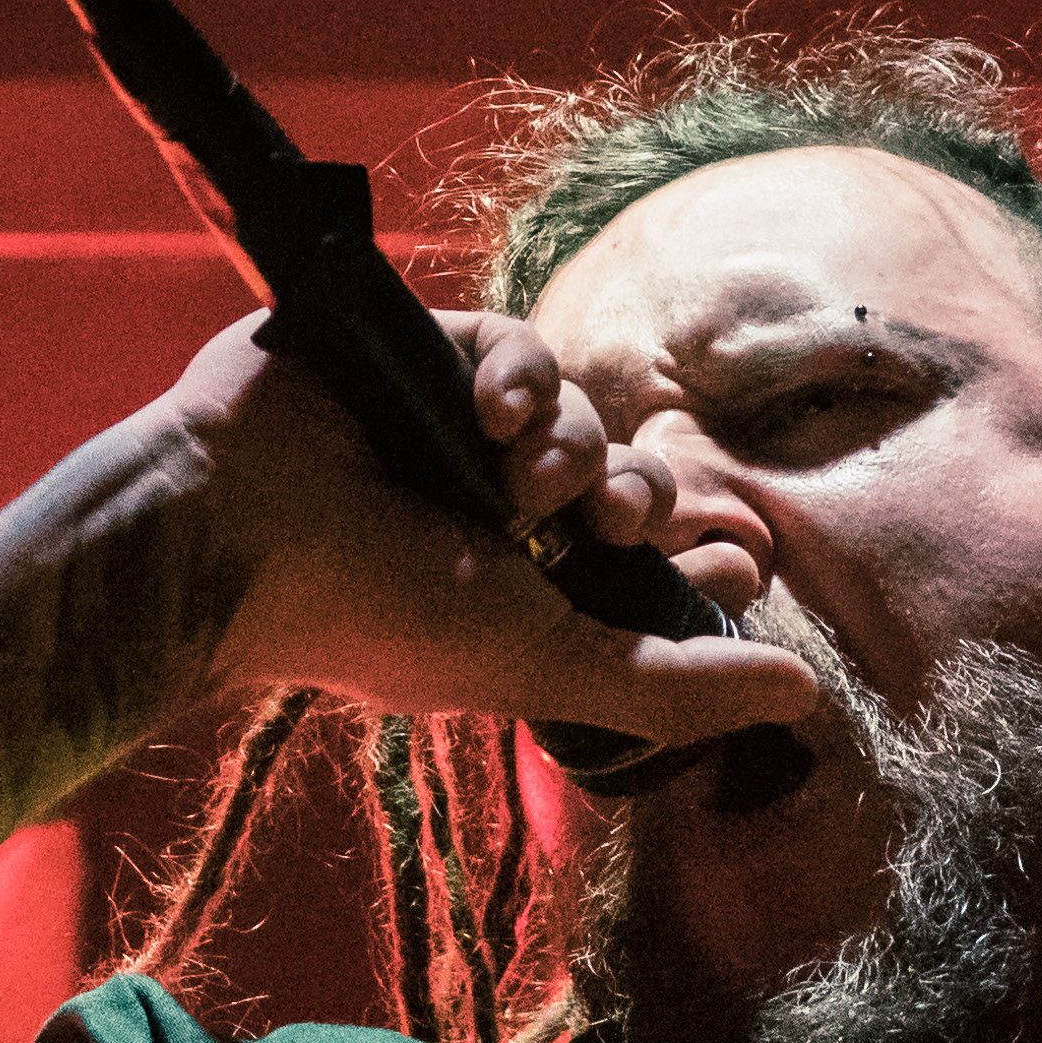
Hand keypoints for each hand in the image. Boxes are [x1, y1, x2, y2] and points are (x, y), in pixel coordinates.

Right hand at [167, 308, 820, 747]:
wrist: (235, 531)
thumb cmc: (374, 614)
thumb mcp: (542, 663)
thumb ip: (672, 686)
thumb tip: (806, 699)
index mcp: (529, 593)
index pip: (654, 566)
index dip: (703, 557)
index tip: (734, 559)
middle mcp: (500, 514)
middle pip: (632, 481)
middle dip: (644, 498)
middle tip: (616, 520)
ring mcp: (460, 433)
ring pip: (584, 413)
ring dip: (574, 442)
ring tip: (520, 476)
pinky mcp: (426, 353)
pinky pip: (521, 343)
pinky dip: (524, 373)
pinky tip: (492, 409)